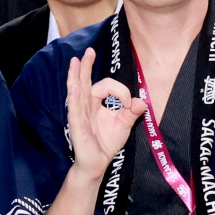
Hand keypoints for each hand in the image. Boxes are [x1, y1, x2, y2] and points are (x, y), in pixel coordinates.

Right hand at [64, 50, 140, 176]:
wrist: (97, 163)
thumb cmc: (106, 143)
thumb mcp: (124, 124)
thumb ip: (132, 112)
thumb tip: (141, 101)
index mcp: (94, 103)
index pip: (105, 87)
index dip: (120, 91)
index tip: (129, 104)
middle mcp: (85, 106)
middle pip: (84, 82)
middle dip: (86, 66)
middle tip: (88, 51)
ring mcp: (79, 115)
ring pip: (77, 92)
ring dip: (76, 76)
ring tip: (75, 62)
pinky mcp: (77, 126)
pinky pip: (75, 110)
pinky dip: (75, 98)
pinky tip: (74, 87)